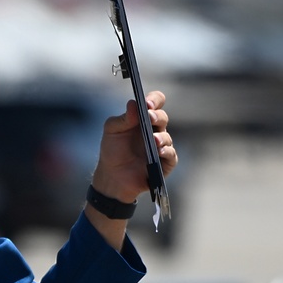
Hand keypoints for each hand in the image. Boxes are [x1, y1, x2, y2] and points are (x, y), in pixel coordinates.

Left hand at [85, 90, 177, 246]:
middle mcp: (153, 132)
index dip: (155, 99)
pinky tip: (160, 154)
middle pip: (163, 118)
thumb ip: (121, 119)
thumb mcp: (111, 132)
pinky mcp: (163, 167)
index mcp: (140, 121)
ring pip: (169, 138)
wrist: (109, 183)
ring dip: (162, 137)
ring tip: (152, 141)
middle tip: (149, 118)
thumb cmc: (109, 155)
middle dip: (157, 117)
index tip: (150, 99)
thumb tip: (133, 105)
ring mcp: (160, 149)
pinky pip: (172, 158)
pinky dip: (167, 155)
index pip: (154, 104)